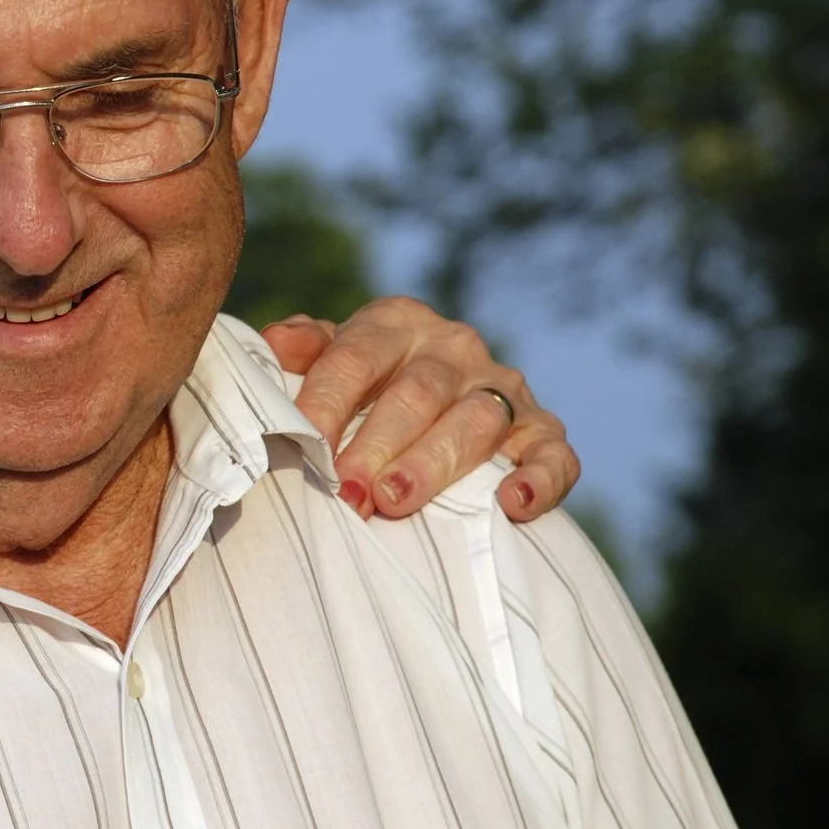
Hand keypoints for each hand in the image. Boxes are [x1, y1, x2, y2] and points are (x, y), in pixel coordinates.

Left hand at [262, 298, 579, 522]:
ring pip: (476, 422)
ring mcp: (502, 388)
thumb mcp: (333, 357)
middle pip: (416, 394)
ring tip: (395, 500)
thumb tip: (275, 343)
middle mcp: (454, 347)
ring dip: (434, 464)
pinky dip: (538, 479)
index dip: (327, 402)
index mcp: (396, 323)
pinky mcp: (543, 430)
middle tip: (347, 492)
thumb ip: (306, 350)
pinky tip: (511, 505)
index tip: (303, 444)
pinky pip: (553, 454)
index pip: (355, 358)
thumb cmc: (367, 383)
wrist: (438, 398)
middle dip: (376, 445)